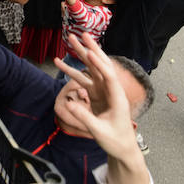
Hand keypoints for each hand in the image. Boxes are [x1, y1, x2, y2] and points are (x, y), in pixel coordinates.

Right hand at [54, 35, 145, 176]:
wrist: (123, 149)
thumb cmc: (116, 141)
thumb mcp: (100, 132)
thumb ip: (85, 117)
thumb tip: (69, 104)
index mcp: (118, 99)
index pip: (109, 77)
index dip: (99, 64)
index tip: (89, 52)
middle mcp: (112, 91)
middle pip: (102, 66)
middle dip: (92, 49)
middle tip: (83, 34)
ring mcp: (104, 92)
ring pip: (92, 69)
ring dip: (81, 54)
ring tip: (71, 40)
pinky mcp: (97, 95)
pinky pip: (84, 79)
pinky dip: (72, 71)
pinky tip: (60, 63)